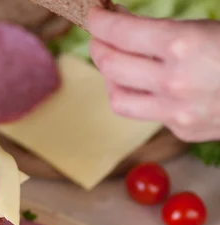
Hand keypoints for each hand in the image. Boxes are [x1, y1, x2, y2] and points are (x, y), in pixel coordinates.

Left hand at [87, 8, 219, 141]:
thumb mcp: (211, 27)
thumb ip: (168, 29)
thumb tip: (128, 24)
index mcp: (182, 44)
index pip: (119, 32)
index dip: (100, 21)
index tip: (94, 15)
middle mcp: (172, 81)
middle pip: (109, 64)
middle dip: (98, 45)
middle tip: (99, 35)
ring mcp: (175, 111)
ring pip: (117, 97)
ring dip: (110, 76)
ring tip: (115, 62)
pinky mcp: (182, 129)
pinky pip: (144, 114)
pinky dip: (137, 95)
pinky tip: (145, 84)